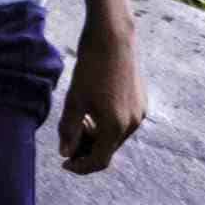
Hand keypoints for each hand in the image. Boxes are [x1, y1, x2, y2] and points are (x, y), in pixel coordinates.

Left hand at [61, 22, 149, 174]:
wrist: (113, 38)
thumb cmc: (90, 68)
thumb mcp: (74, 101)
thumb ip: (69, 130)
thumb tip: (66, 154)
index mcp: (115, 126)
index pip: (99, 161)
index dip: (80, 166)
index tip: (64, 163)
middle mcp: (133, 123)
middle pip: (108, 150)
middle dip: (86, 151)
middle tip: (67, 142)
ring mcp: (140, 113)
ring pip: (115, 137)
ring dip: (96, 137)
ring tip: (78, 122)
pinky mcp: (141, 102)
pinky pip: (122, 124)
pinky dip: (106, 126)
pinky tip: (92, 113)